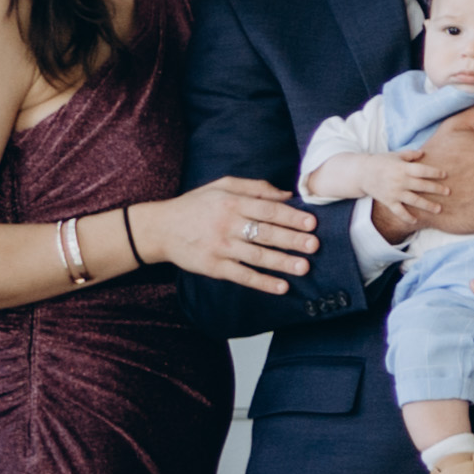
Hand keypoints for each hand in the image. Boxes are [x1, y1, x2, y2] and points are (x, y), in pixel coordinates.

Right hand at [132, 177, 316, 290]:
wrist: (159, 228)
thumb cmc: (195, 205)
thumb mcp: (222, 186)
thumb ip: (255, 188)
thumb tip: (288, 194)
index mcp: (231, 203)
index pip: (267, 210)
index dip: (291, 217)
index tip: (312, 223)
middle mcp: (226, 225)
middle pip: (265, 233)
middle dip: (292, 240)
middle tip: (314, 245)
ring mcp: (219, 247)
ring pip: (256, 256)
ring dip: (282, 263)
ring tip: (304, 267)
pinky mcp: (212, 267)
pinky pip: (241, 276)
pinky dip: (262, 282)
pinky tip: (281, 287)